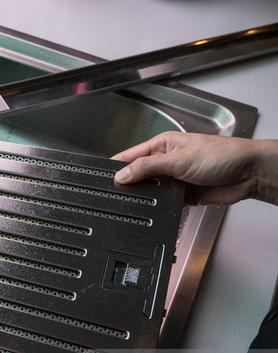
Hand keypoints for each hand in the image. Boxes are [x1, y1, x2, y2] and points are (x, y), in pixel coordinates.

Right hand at [111, 131, 277, 205]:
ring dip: (146, 196)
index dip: (117, 166)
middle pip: (139, 174)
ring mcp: (175, 178)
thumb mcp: (179, 159)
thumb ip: (148, 168)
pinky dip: (160, 206)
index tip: (103, 176)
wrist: (249, 174)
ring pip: (151, 190)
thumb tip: (123, 174)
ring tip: (135, 201)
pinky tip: (156, 208)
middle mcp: (167, 161)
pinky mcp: (183, 195)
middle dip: (129, 183)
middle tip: (116, 193)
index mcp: (163, 145)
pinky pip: (164, 202)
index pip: (131, 155)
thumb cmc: (223, 155)